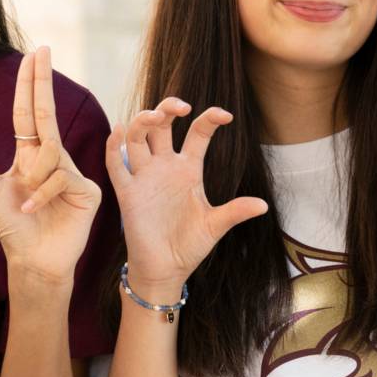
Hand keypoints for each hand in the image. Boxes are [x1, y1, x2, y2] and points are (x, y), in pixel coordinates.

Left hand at [0, 46, 104, 289]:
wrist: (34, 261)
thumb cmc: (14, 229)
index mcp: (29, 157)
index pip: (29, 114)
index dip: (29, 86)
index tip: (31, 56)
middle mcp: (52, 160)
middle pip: (47, 114)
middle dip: (42, 81)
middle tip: (41, 49)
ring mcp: (72, 173)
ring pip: (51, 154)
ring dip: (34, 178)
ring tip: (26, 202)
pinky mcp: (87, 190)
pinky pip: (62, 176)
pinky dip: (42, 194)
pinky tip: (34, 209)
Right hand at [100, 97, 269, 296]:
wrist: (165, 269)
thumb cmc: (189, 245)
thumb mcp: (214, 225)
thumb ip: (234, 211)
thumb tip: (262, 205)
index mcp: (189, 170)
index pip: (198, 134)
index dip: (209, 119)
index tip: (224, 115)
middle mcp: (165, 167)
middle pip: (162, 126)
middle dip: (168, 109)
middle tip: (181, 107)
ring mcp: (144, 177)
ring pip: (137, 138)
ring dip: (142, 122)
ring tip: (153, 117)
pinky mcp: (127, 192)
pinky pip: (115, 164)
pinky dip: (113, 146)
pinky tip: (118, 130)